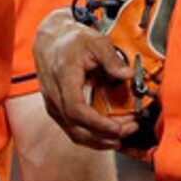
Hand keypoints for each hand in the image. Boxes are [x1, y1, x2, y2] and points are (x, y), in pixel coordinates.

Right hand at [33, 9, 140, 149]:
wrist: (49, 42)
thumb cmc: (71, 41)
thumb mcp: (95, 42)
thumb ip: (112, 59)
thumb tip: (128, 75)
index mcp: (63, 79)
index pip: (76, 110)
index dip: (98, 123)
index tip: (118, 127)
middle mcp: (55, 98)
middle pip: (77, 129)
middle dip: (105, 136)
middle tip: (130, 129)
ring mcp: (54, 107)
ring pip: (75, 134)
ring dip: (101, 140)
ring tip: (123, 134)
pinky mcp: (58, 112)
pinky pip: (74, 131)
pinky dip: (94, 136)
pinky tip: (109, 133)